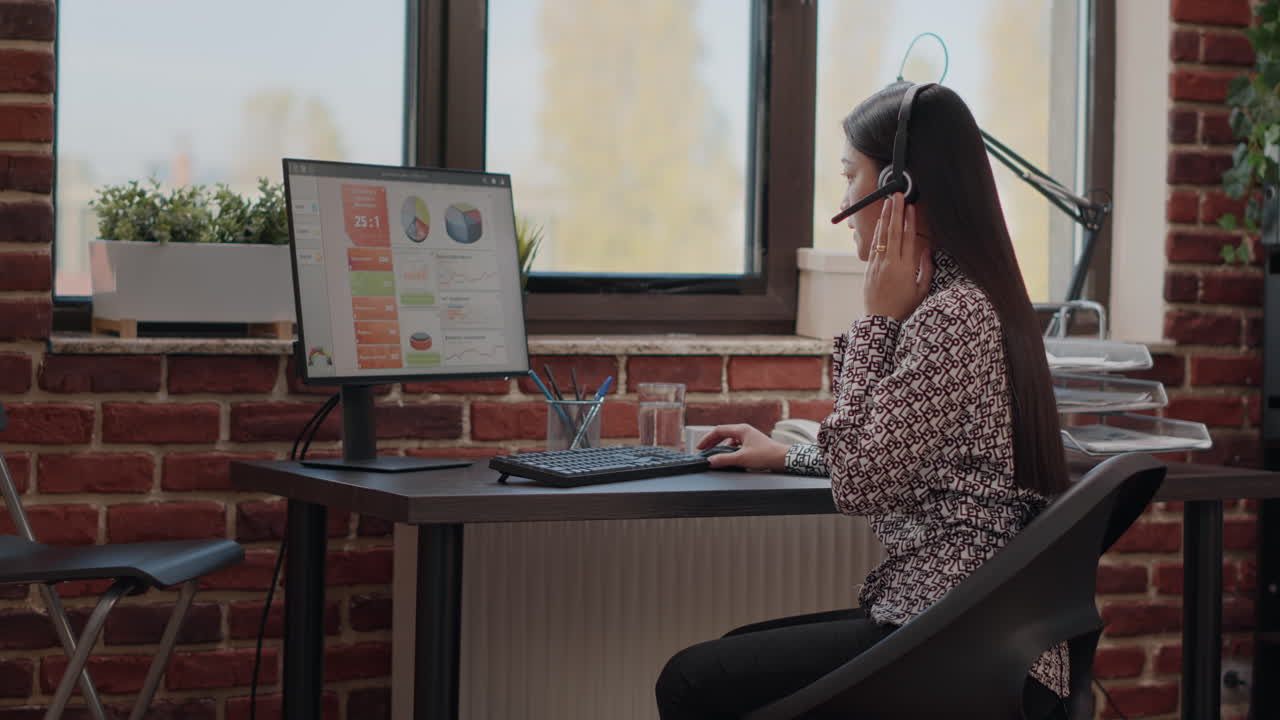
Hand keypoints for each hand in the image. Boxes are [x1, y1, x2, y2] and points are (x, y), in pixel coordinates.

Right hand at [695, 424, 789, 470]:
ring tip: (716, 457)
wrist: (783, 459)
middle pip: (723, 434)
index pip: (718, 431)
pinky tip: (729, 460)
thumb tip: (710, 461)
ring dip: (722, 448)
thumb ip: (724, 460)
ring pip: (730, 441)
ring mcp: (749, 438)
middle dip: (712, 443)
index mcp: (741, 429)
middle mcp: (744, 431)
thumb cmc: (766, 455)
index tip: (700, 448)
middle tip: (704, 451)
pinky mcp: (753, 445)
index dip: (707, 439)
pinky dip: (730, 452)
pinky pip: (737, 446)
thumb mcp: (742, 458)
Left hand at [864, 193, 933, 321]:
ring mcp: (878, 264)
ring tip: (887, 202)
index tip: (911, 207)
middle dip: (896, 212)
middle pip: (894, 232)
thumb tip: (928, 250)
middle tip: (897, 196)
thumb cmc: (904, 307)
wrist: (880, 320)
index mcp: (906, 267)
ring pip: (882, 236)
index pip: (908, 238)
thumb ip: (926, 269)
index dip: (909, 221)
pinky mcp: (869, 268)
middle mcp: (890, 263)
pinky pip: (874, 246)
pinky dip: (878, 233)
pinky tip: (880, 223)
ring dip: (885, 218)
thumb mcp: (922, 290)